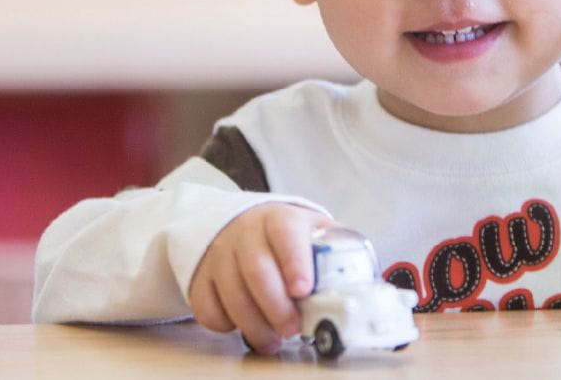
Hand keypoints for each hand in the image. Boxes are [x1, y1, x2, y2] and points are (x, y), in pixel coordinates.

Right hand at [188, 203, 330, 354]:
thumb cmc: (285, 236)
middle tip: (292, 328)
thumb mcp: (313, 230)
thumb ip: (336, 249)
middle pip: (257, 270)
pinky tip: (244, 324)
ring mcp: (219, 254)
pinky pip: (207, 308)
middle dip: (276, 306)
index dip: (295, 262)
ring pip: (231, 294)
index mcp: (279, 218)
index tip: (303, 289)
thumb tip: (359, 279)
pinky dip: (225, 324)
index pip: (285, 234)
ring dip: (254, 324)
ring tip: (272, 340)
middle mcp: (245, 233)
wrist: (240, 223)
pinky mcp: (201, 277)